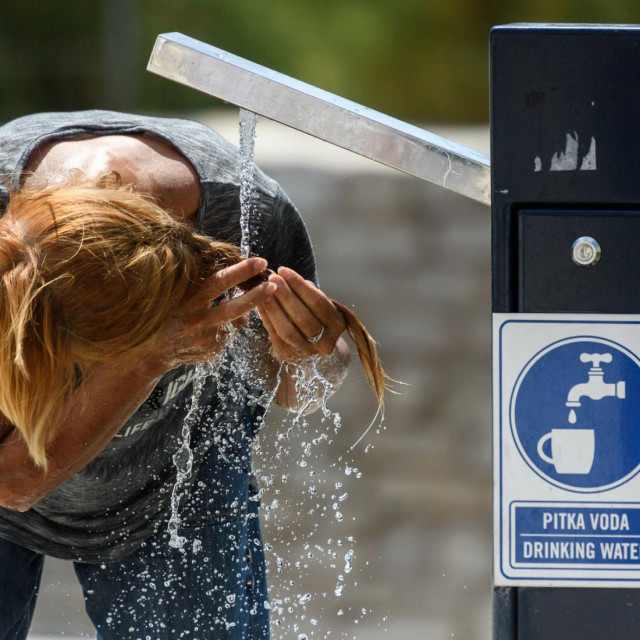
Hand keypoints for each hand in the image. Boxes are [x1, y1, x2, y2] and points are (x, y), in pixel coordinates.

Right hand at [144, 257, 276, 372]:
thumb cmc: (167, 313)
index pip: (218, 283)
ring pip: (236, 320)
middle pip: (234, 307)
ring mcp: (207, 338)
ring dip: (251, 306)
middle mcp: (198, 321)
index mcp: (189, 301)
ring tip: (266, 292)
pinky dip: (232, 321)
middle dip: (256, 294)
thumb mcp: (177, 294)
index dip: (241, 271)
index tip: (259, 261)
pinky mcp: (212, 349)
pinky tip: (225, 317)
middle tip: (274, 283)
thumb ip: (200, 285)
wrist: (152, 352)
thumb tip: (231, 275)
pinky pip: (230, 331)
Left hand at [257, 266, 346, 360]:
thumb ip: (307, 292)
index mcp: (337, 324)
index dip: (299, 286)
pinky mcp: (289, 356)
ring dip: (274, 308)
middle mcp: (325, 342)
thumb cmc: (317, 318)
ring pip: (287, 330)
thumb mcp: (319, 305)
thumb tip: (286, 276)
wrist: (315, 348)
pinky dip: (266, 318)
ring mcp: (307, 352)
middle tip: (272, 278)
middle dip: (285, 296)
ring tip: (264, 291)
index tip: (284, 270)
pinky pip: (275, 335)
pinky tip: (260, 304)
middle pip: (303, 317)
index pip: (318, 302)